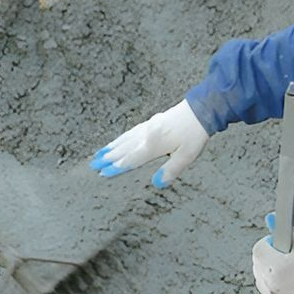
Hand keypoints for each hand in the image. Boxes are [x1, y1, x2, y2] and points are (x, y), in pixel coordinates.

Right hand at [90, 100, 208, 187]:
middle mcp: (146, 135)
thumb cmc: (194, 134)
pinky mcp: (151, 122)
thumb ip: (171, 170)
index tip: (103, 173)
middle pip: (123, 149)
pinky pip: (130, 132)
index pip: (130, 160)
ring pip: (124, 139)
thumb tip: (157, 183)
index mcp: (152, 145)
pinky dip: (120, 138)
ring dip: (111, 147)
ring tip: (99, 154)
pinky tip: (117, 141)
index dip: (116, 168)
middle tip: (93, 165)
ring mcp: (147, 127)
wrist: (200, 110)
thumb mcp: (186, 156)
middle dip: (107, 158)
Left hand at [252, 213, 293, 293]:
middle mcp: (268, 279)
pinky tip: (284, 275)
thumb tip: (273, 220)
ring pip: (259, 272)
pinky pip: (264, 284)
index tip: (279, 243)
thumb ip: (286, 229)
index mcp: (273, 265)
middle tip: (285, 254)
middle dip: (268, 254)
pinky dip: (270, 278)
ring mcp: (270, 290)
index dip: (270, 242)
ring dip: (268, 266)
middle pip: (258, 260)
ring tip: (286, 266)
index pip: (259, 247)